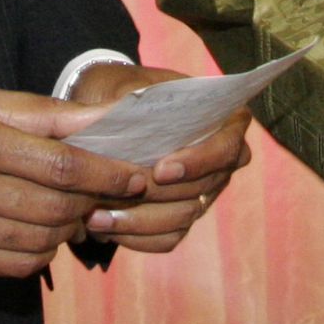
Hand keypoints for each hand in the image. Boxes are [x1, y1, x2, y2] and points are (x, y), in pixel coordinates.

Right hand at [0, 87, 145, 277]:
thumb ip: (43, 114)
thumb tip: (101, 119)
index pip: (62, 166)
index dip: (107, 174)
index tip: (136, 173)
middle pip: (56, 208)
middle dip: (95, 201)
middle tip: (112, 190)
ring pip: (40, 242)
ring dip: (70, 228)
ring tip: (75, 207)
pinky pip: (12, 267)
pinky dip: (40, 252)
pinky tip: (41, 231)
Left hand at [68, 63, 253, 253]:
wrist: (107, 112)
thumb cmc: (122, 90)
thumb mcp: (122, 86)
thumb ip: (127, 104)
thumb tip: (117, 122)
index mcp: (221, 118)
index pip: (226, 146)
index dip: (198, 162)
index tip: (161, 170)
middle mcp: (220, 158)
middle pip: (203, 188)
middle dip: (157, 195)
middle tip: (114, 195)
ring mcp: (205, 189)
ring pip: (184, 217)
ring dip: (139, 221)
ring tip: (97, 217)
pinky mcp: (184, 214)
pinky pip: (168, 237)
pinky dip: (137, 236)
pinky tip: (104, 228)